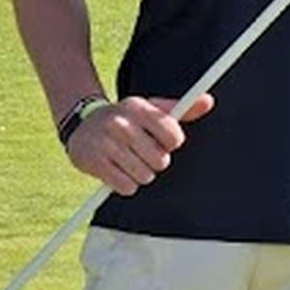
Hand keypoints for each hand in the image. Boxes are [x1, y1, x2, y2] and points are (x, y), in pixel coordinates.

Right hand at [68, 91, 213, 192]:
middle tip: (142, 152)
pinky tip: (118, 169)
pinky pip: (126, 187)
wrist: (82, 125)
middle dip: (155, 161)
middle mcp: (121, 124)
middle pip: (160, 160)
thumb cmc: (125, 119)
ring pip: (145, 176)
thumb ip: (181, 109)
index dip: (171, 144)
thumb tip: (207, 101)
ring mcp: (107, 144)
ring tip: (129, 160)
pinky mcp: (96, 163)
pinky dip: (126, 184)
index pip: (173, 137)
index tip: (162, 141)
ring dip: (141, 174)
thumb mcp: (150, 109)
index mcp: (138, 108)